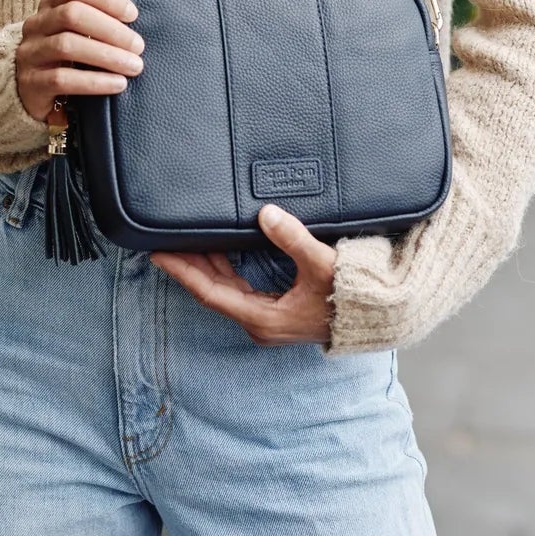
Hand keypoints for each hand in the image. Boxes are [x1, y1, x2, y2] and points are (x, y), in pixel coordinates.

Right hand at [15, 0, 144, 123]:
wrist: (37, 93)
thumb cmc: (70, 54)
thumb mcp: (86, 25)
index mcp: (51, 3)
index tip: (133, 15)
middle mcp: (36, 24)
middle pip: (72, 14)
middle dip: (111, 30)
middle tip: (139, 46)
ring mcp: (30, 53)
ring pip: (67, 46)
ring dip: (107, 56)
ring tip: (134, 66)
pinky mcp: (30, 84)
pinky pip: (62, 79)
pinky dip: (95, 81)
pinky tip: (118, 84)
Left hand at [151, 203, 337, 345]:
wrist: (375, 318)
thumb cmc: (350, 296)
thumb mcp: (321, 265)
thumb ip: (292, 238)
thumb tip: (265, 214)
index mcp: (263, 317)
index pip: (210, 291)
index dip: (183, 271)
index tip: (159, 254)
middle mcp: (260, 322)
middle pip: (212, 290)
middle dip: (188, 264)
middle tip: (163, 239)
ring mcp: (267, 319)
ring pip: (224, 289)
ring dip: (205, 265)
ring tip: (183, 240)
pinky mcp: (276, 312)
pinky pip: (238, 289)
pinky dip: (223, 269)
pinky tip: (218, 250)